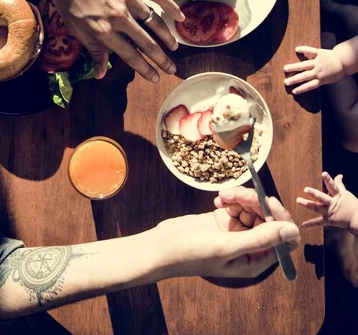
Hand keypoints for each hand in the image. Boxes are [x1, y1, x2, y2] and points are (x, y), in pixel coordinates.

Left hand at [40, 0, 184, 81]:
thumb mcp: (75, 28)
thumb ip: (93, 50)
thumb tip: (101, 74)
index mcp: (103, 31)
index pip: (130, 56)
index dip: (145, 69)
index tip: (155, 78)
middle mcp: (119, 18)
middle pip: (146, 43)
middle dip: (161, 59)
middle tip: (172, 70)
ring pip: (154, 22)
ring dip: (166, 37)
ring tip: (174, 48)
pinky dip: (170, 8)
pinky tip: (180, 17)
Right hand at [153, 186, 299, 278]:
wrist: (162, 247)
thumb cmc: (191, 254)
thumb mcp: (226, 246)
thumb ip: (260, 239)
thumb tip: (292, 231)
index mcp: (256, 260)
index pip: (284, 239)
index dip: (280, 218)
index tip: (267, 201)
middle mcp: (250, 247)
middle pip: (268, 218)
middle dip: (255, 202)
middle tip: (235, 194)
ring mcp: (237, 232)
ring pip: (253, 208)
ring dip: (242, 197)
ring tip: (223, 197)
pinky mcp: (225, 220)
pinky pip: (239, 204)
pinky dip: (231, 198)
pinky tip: (218, 200)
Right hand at [284, 46, 344, 93]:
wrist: (344, 61)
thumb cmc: (336, 72)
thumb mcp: (329, 80)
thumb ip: (320, 81)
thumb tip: (310, 84)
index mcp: (321, 79)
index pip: (309, 85)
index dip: (301, 89)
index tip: (293, 91)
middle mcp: (318, 71)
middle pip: (304, 76)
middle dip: (294, 79)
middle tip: (286, 81)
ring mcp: (318, 62)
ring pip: (304, 65)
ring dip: (294, 67)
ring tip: (285, 68)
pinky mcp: (319, 53)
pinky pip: (311, 51)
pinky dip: (304, 49)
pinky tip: (297, 49)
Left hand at [297, 172, 357, 234]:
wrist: (357, 219)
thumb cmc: (351, 204)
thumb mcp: (345, 193)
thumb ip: (339, 184)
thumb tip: (339, 175)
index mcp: (338, 195)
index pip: (333, 186)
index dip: (328, 180)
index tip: (323, 173)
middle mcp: (332, 203)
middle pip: (322, 197)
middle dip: (314, 193)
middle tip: (305, 189)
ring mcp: (330, 212)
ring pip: (317, 208)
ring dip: (307, 204)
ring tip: (298, 200)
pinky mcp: (329, 220)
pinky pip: (318, 222)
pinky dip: (310, 224)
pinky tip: (302, 225)